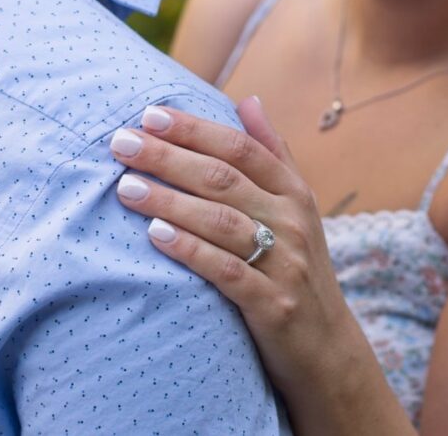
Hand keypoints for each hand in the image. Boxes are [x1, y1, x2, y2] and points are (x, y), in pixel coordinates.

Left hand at [109, 96, 361, 392]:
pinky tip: (155, 236)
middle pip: (223, 179)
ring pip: (221, 221)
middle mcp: (292, 221)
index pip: (241, 148)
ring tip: (125, 187)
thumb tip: (248, 99)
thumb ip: (273, 153)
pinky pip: (226, 271)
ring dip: (169, 201)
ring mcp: (285, 263)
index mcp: (293, 192)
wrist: (327, 347)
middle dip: (168, 157)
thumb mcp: (296, 208)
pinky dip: (190, 250)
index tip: (149, 114)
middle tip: (121, 143)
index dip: (195, 129)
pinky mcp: (272, 304)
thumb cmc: (297, 268)